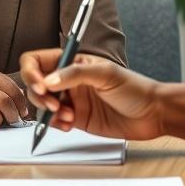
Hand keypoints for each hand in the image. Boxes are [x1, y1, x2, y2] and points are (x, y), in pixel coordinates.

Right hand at [19, 49, 169, 140]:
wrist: (152, 114)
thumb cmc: (135, 88)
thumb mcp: (105, 74)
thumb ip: (75, 75)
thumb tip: (48, 80)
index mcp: (73, 62)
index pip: (38, 61)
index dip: (32, 72)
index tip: (40, 85)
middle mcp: (69, 80)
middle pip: (35, 85)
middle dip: (39, 96)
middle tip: (54, 105)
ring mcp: (71, 100)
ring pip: (42, 105)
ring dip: (48, 112)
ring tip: (67, 116)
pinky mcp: (76, 119)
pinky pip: (54, 122)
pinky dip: (54, 125)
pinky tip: (69, 125)